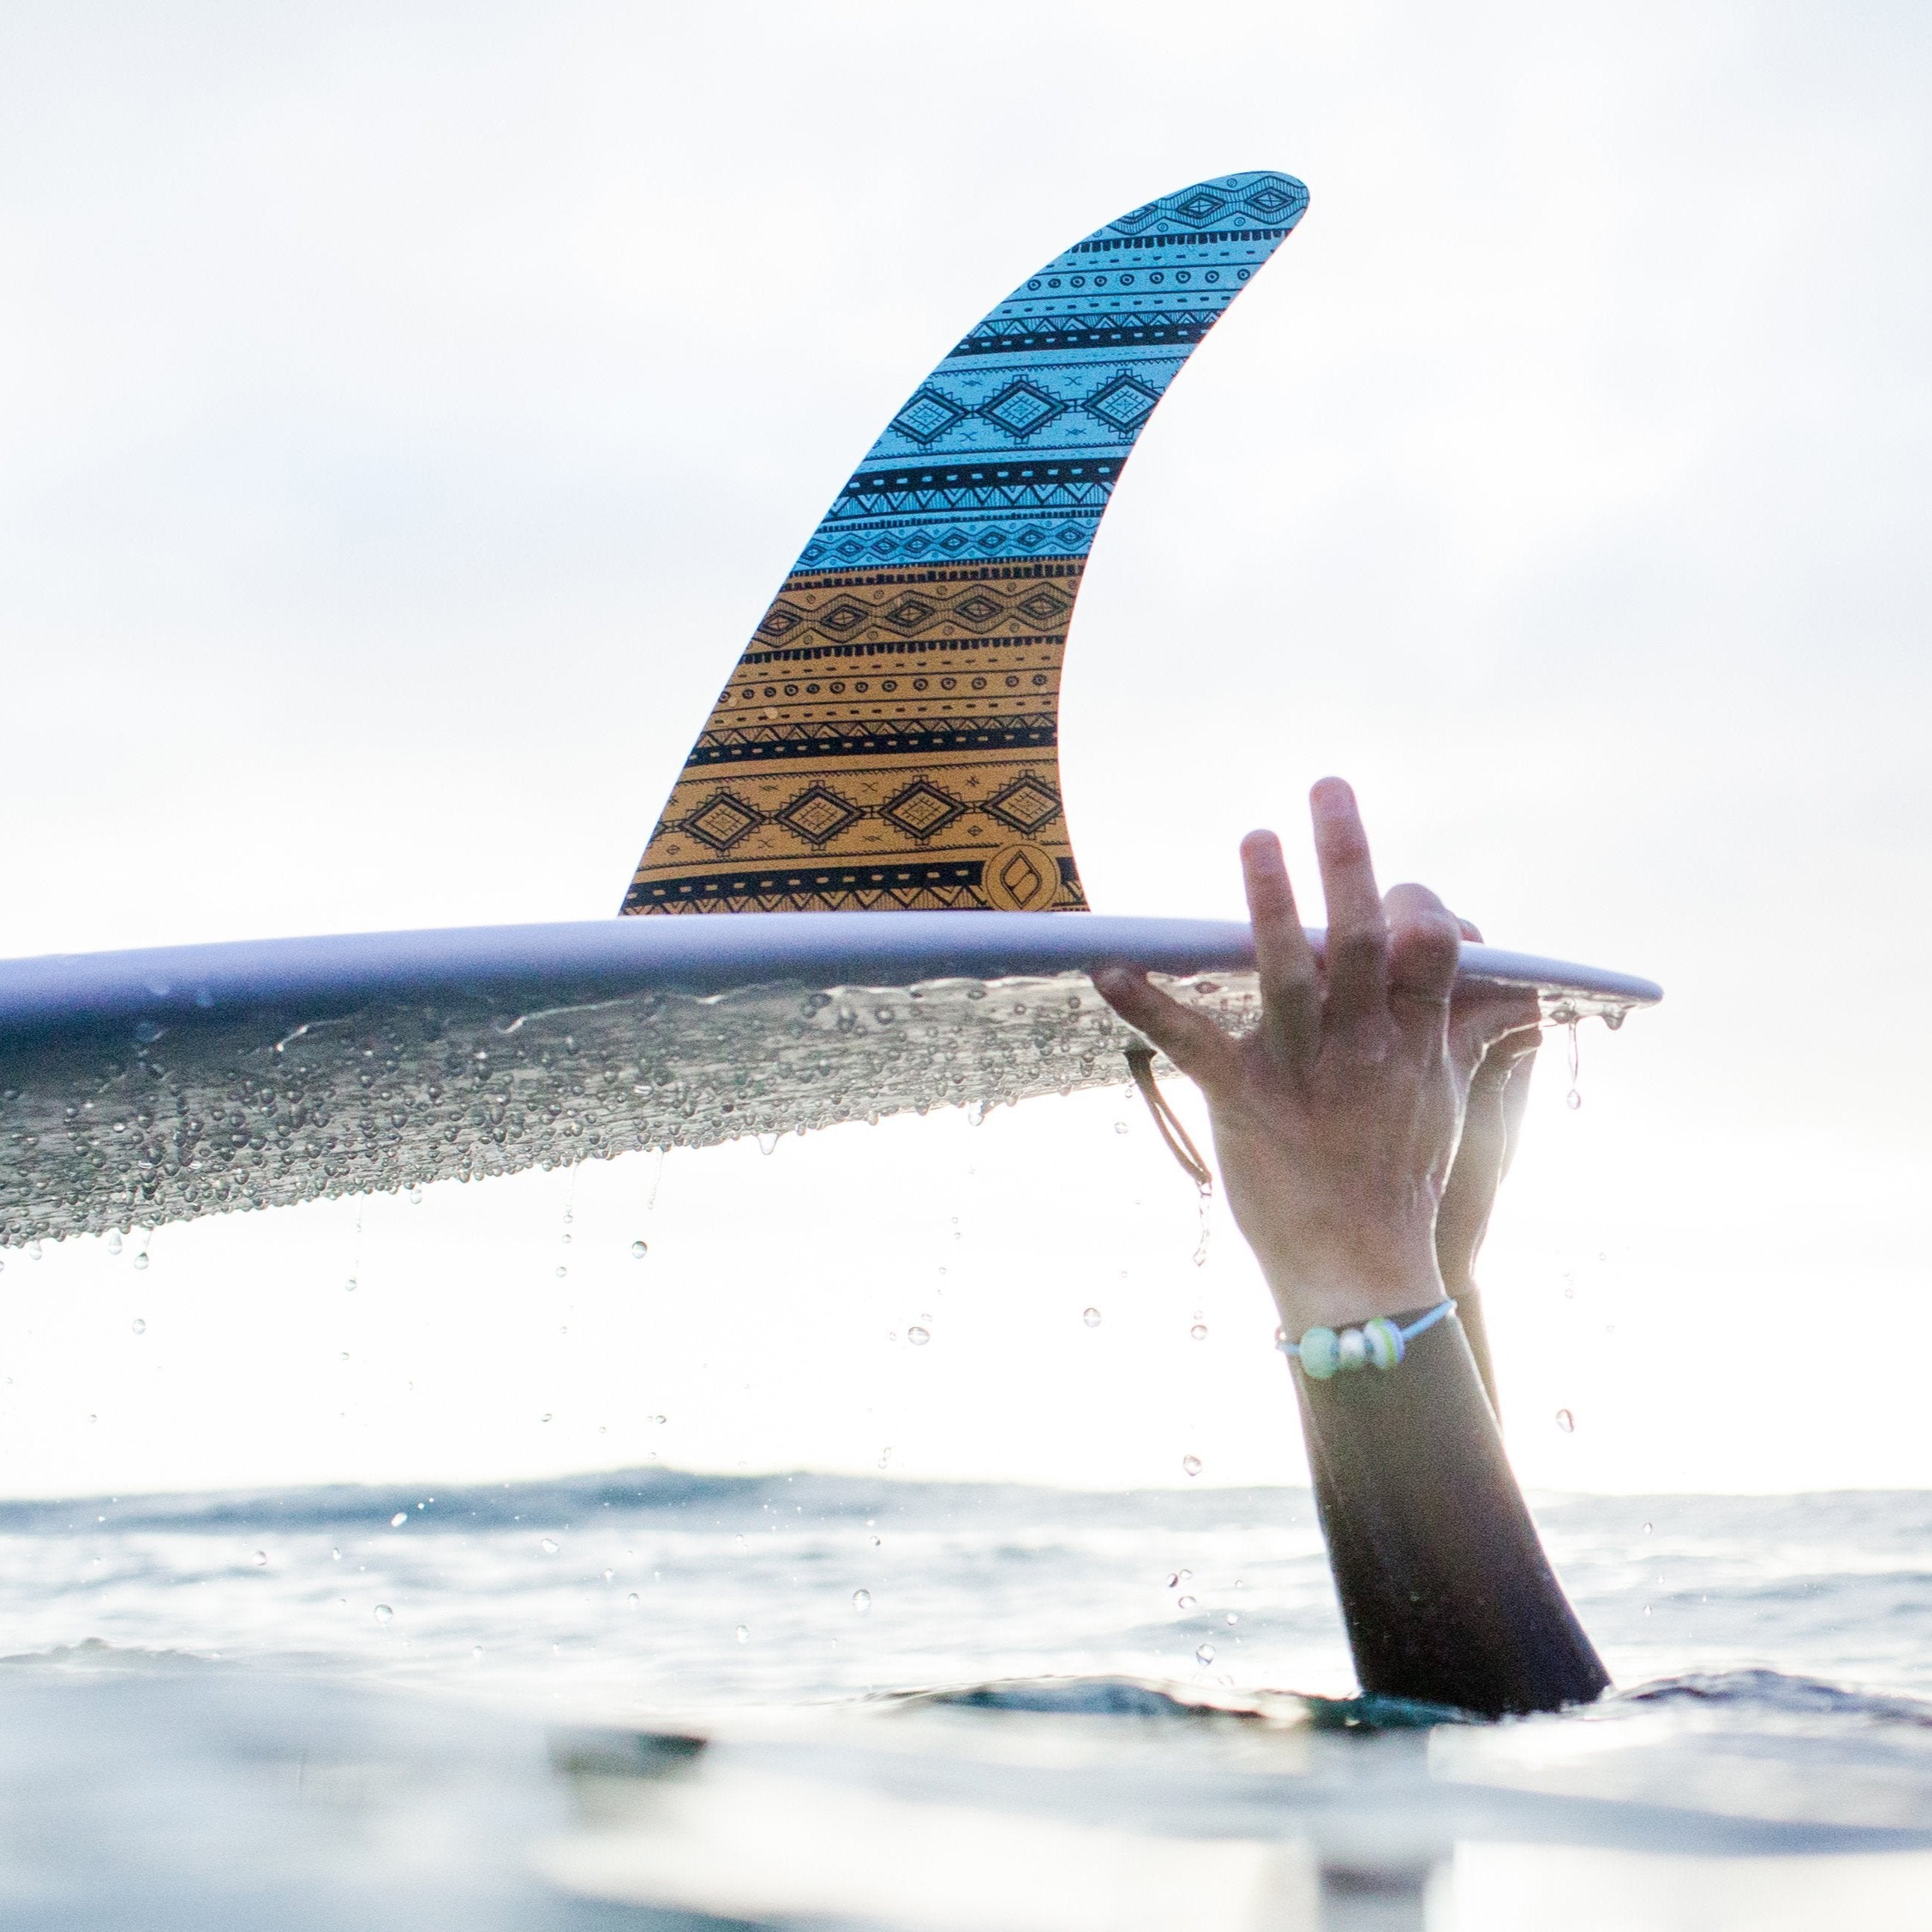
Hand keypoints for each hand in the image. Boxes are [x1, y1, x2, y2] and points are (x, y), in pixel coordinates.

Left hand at [1093, 779, 1532, 1336]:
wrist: (1362, 1276)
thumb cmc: (1401, 1184)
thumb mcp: (1449, 1104)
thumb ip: (1468, 1034)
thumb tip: (1515, 986)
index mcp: (1415, 1042)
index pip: (1431, 951)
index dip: (1418, 909)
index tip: (1403, 888)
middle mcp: (1365, 1049)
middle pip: (1363, 940)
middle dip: (1348, 859)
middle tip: (1329, 786)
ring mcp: (1304, 1074)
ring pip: (1290, 976)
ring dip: (1272, 904)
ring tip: (1255, 838)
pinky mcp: (1244, 1102)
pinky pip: (1193, 1043)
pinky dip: (1149, 1004)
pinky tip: (1107, 967)